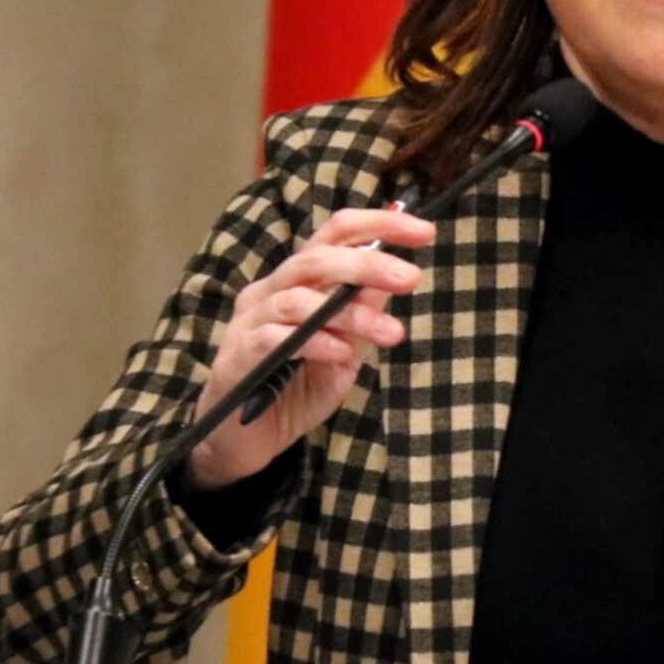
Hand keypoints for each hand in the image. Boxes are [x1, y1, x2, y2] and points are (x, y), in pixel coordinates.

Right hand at [185, 206, 435, 490]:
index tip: (425, 231)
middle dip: (368, 264)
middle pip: (316, 258)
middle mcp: (271, 290)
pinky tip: (342, 354)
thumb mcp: (344, 350)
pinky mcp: (239, 355)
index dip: (379, 226)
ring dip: (351, 314)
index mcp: (299, 280)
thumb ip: (363, 315)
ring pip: (299, 299)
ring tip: (391, 333)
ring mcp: (250, 320)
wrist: (245, 438)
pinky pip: (275, 338)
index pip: (336, 235)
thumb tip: (397, 278)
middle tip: (411, 278)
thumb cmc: (295, 386)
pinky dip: (314, 343)